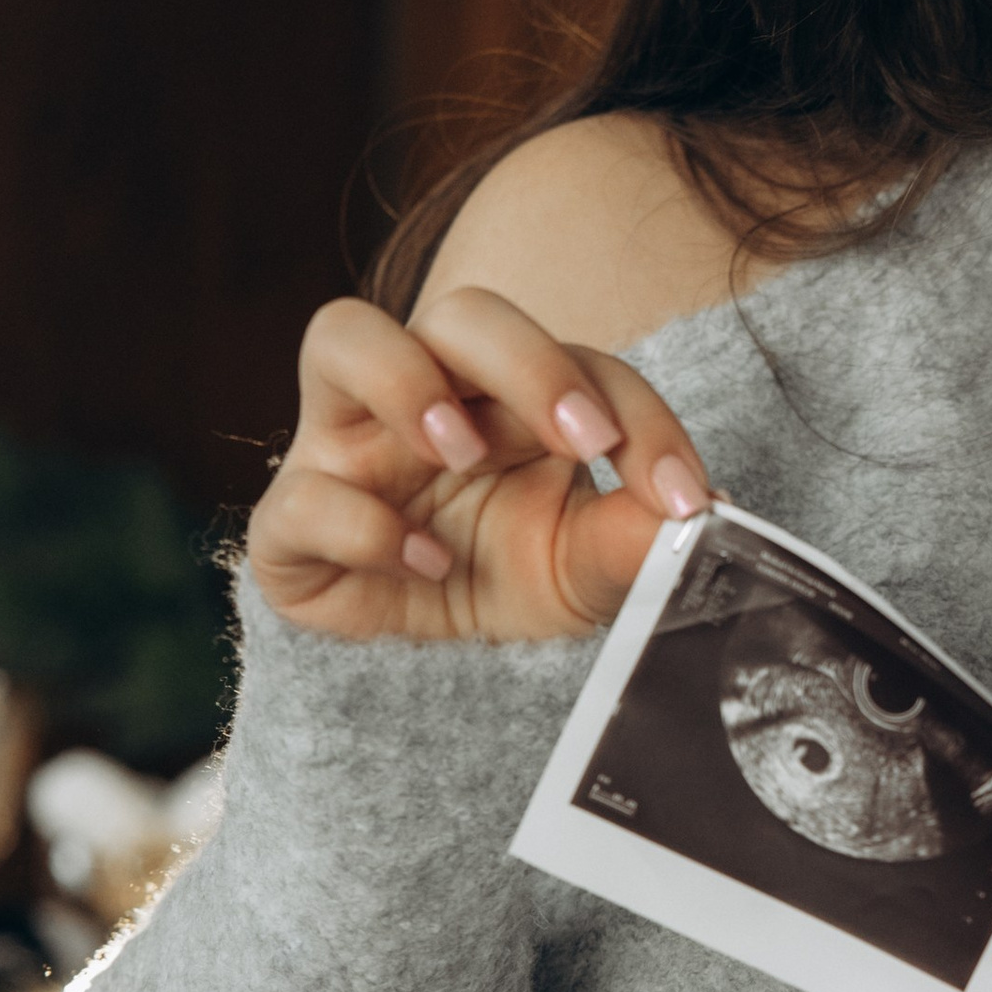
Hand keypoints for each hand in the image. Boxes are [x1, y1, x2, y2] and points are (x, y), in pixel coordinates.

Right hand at [247, 286, 711, 643]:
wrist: (424, 678)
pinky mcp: (290, 522)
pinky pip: (302, 494)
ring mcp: (345, 447)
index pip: (580, 364)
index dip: (637, 416)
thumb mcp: (587, 569)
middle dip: (526, 361)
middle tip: (581, 440)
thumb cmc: (504, 582)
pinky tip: (426, 563)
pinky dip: (365, 525)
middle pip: (460, 312)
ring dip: (406, 380)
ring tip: (459, 452)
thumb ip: (632, 540)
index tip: (679, 494)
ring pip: (340, 336)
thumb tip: (701, 517)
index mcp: (508, 395)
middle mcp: (425, 396)